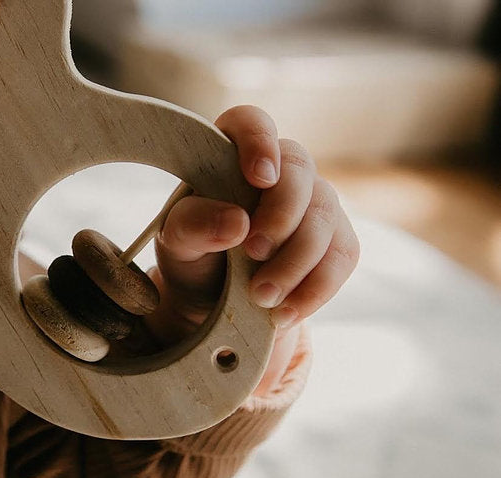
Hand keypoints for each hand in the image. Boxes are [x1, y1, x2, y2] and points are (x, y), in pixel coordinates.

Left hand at [141, 105, 358, 394]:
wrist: (214, 299)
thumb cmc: (193, 253)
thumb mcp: (178, 242)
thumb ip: (195, 225)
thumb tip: (237, 222)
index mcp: (232, 154)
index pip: (251, 122)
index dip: (259, 142)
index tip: (259, 178)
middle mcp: (280, 169)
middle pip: (299, 171)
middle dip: (281, 216)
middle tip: (252, 254)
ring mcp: (314, 202)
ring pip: (326, 217)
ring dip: (296, 262)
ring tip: (261, 296)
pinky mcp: (336, 240)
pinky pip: (343, 257)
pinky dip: (315, 288)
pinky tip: (285, 311)